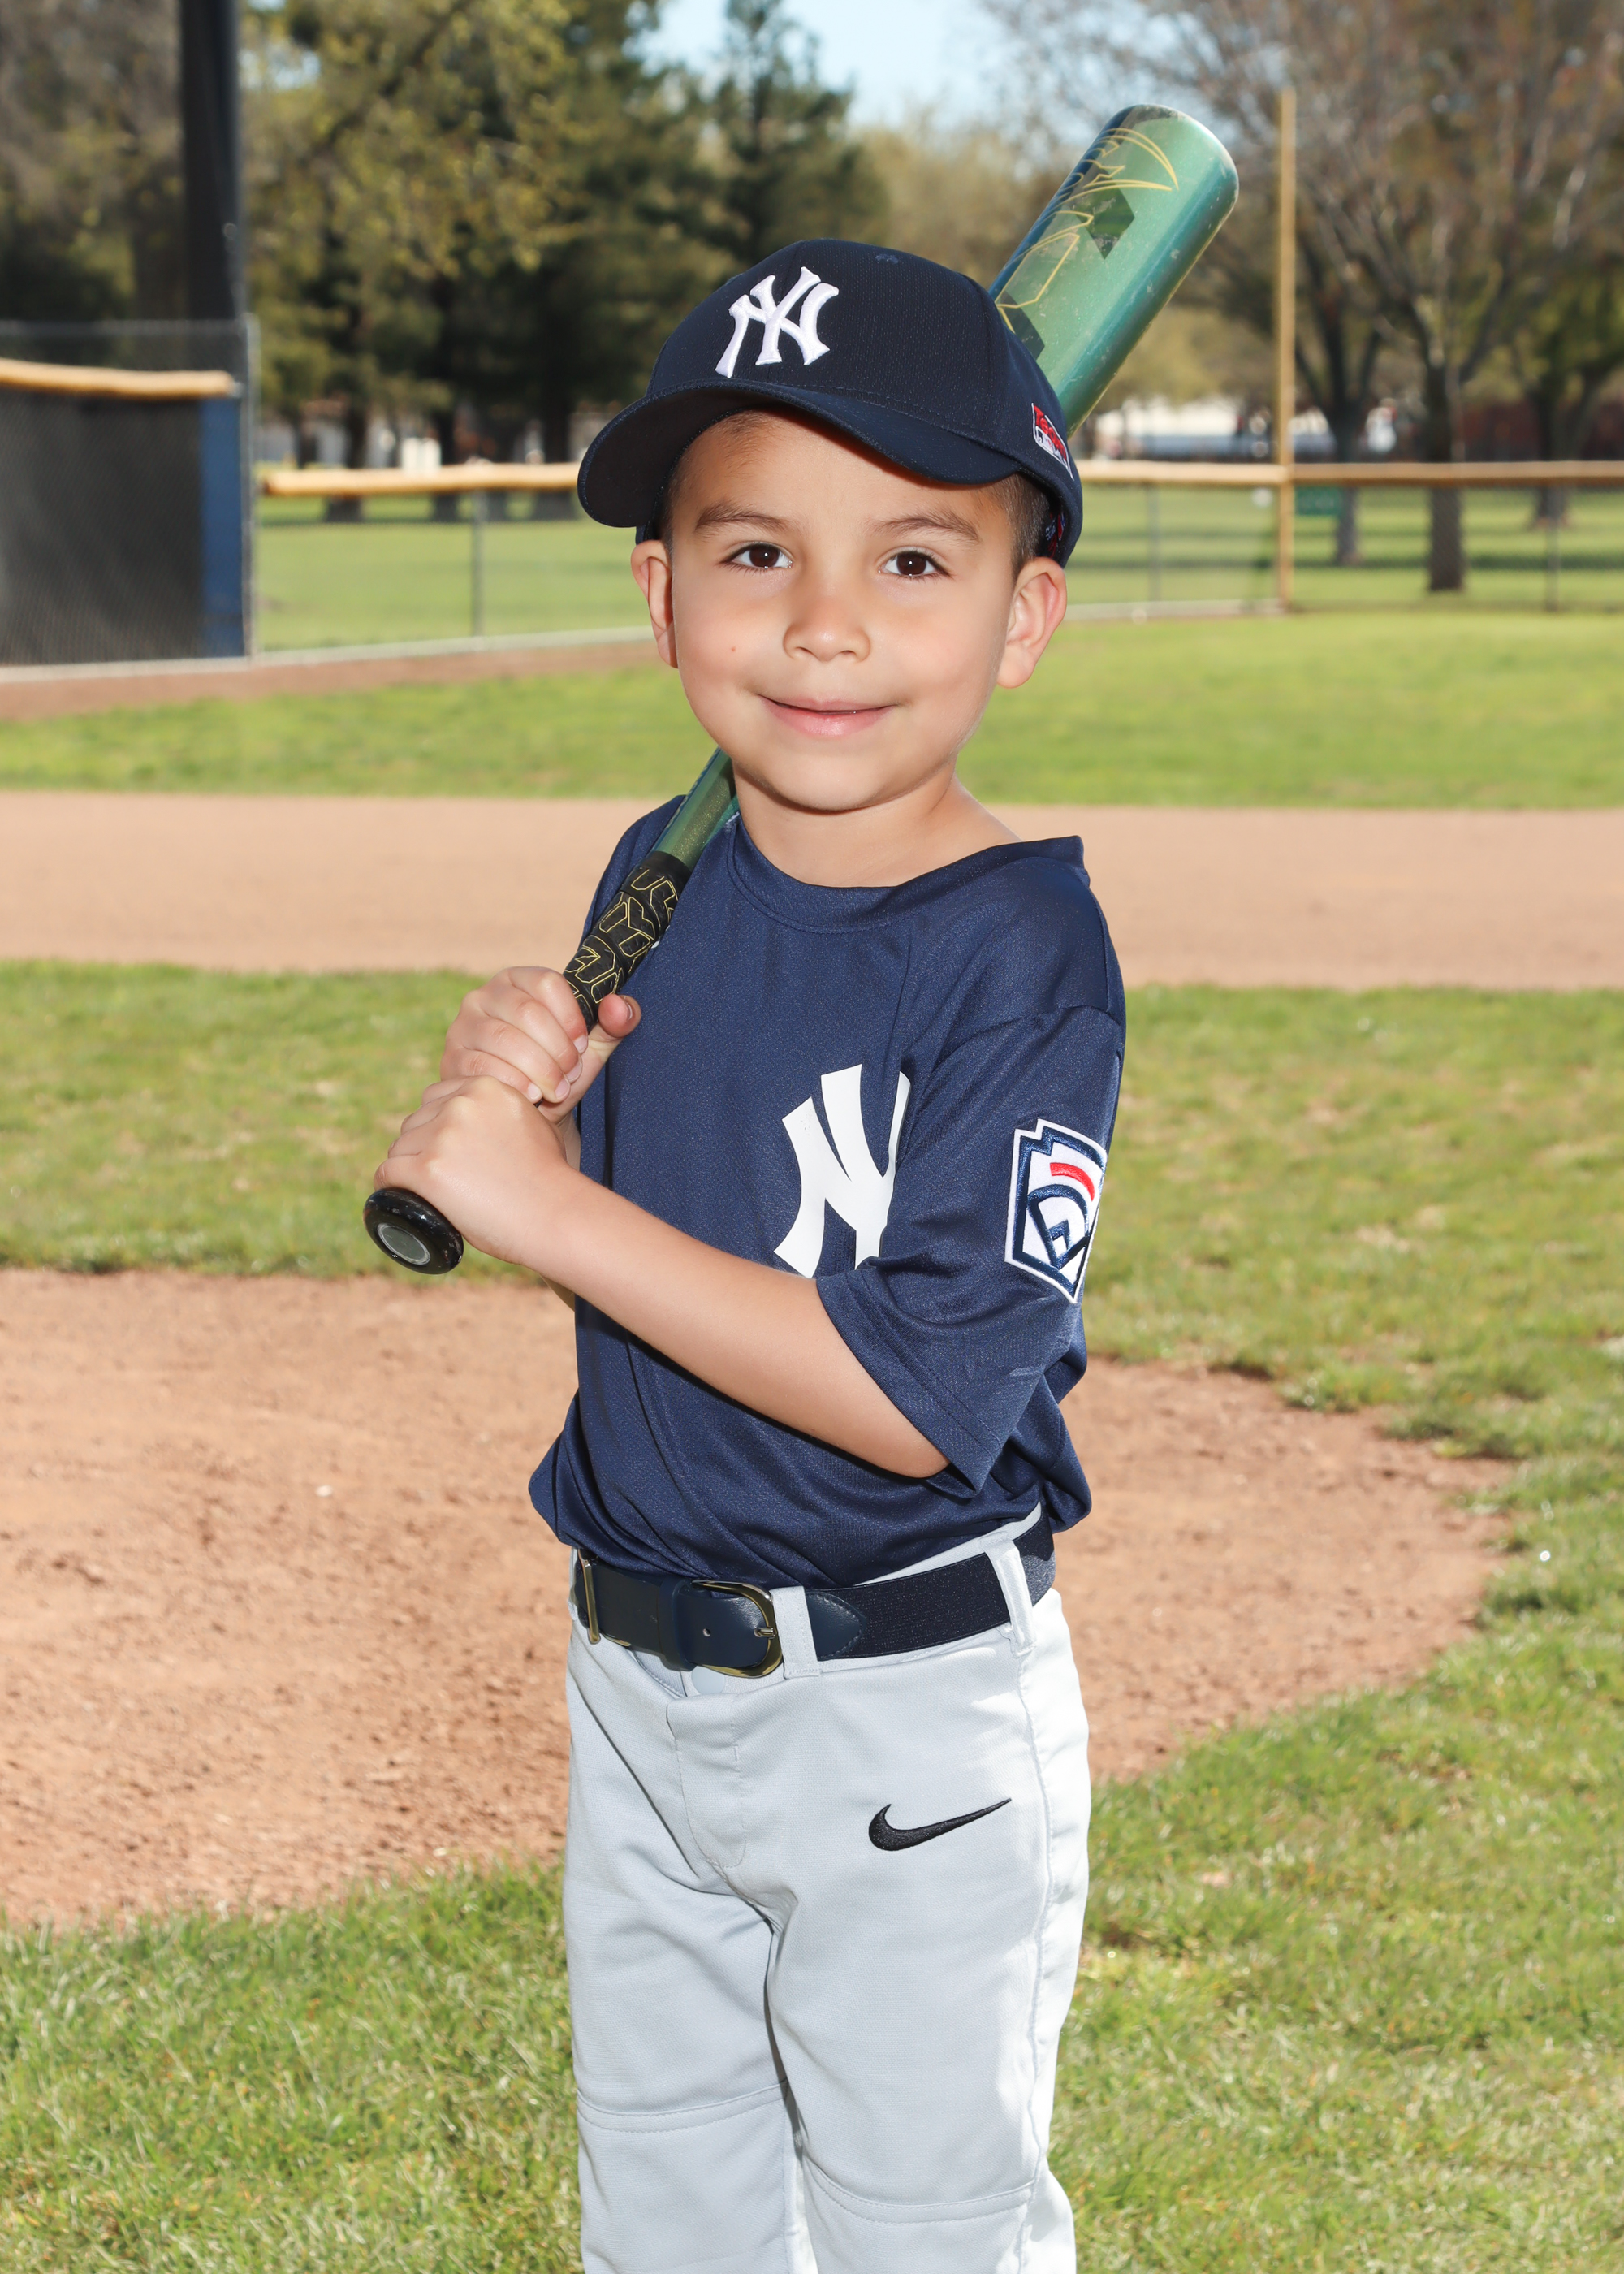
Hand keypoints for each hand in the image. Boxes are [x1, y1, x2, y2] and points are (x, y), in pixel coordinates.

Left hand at [374, 1075, 572, 1271]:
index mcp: (485, 1087)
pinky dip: (389, 1186)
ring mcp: (442, 1137)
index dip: (436, 1124)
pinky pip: (389, 1173)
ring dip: (406, 1168)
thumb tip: (483, 1123)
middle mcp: (460, 1105)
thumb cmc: (549, 1176)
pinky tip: (395, 1194)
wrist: (554, 1212)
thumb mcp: (533, 1122)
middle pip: (415, 1122)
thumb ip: (504, 1111)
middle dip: (421, 1147)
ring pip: (399, 1148)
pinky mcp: (428, 1170)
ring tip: (424, 1190)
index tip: (442, 1148)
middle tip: (439, 1176)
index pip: (436, 1097)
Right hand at [440, 966, 641, 1118]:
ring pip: (505, 1040)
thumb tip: (621, 1006)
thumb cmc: (558, 1071)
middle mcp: (484, 996)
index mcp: (518, 981)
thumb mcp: (590, 1049)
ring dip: (540, 1070)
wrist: (525, 1113)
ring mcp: (463, 1026)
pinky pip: (483, 1067)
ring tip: (557, 1090)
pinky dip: (515, 1083)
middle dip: (557, 1050)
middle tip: (571, 1075)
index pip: (547, 983)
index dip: (571, 1018)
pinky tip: (532, 1097)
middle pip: (527, 1013)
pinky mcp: (452, 1058)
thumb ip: (614, 1024)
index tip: (582, 1045)